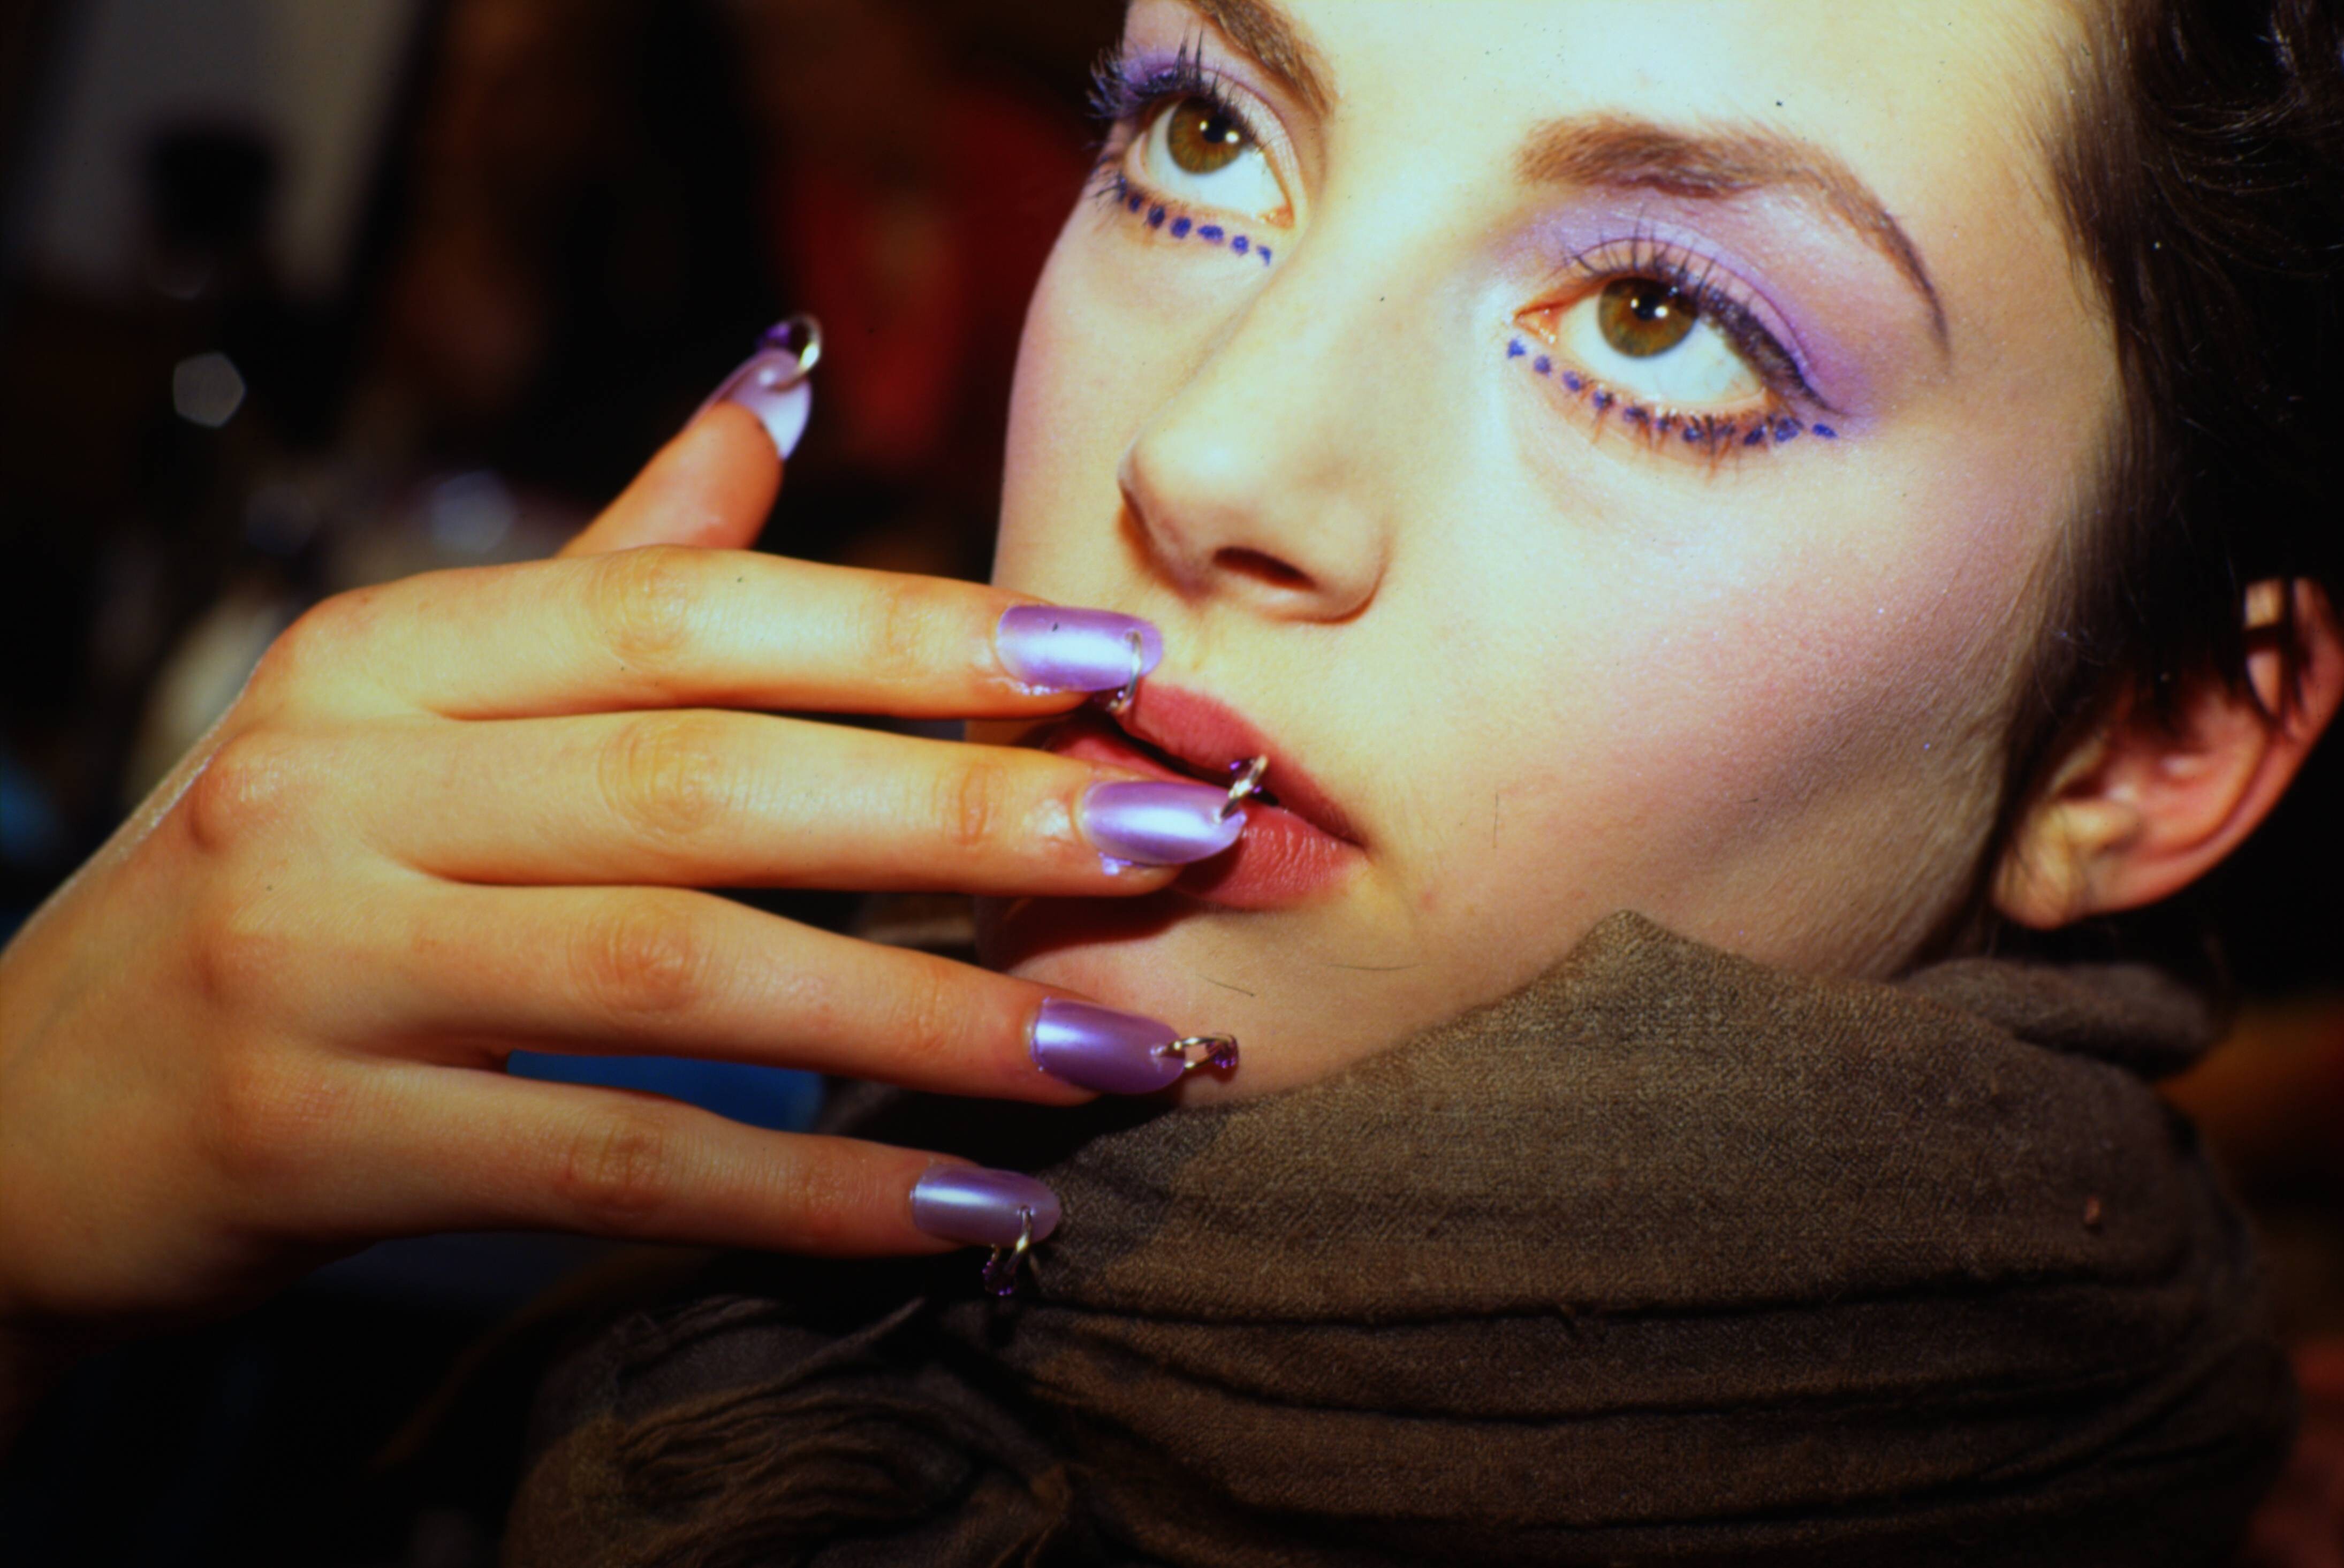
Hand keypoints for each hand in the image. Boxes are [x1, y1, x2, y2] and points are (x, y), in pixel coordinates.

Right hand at [0, 392, 1205, 1425]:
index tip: (1109, 666)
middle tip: (1175, 836)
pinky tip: (970, 1208)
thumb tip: (781, 385)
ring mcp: (313, 966)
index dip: (907, 638)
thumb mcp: (406, 706)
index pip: (687, 616)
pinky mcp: (309, 1141)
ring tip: (1121, 1046)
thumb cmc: (282, 887)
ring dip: (927, 1019)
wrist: (20, 1112)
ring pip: (677, 975)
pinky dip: (805, 1189)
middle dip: (964, 814)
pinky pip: (608, 1163)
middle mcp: (341, 788)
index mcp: (388, 660)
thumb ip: (609, 566)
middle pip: (706, 784)